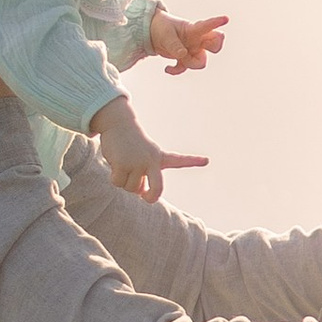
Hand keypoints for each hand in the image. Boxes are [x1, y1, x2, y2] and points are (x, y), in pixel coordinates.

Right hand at [92, 98, 207, 202]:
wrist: (118, 125)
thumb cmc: (132, 145)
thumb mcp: (143, 159)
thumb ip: (146, 177)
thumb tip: (142, 193)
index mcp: (160, 158)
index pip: (179, 160)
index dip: (193, 161)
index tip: (206, 160)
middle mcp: (152, 160)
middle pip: (157, 189)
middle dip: (151, 197)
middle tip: (145, 197)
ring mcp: (138, 163)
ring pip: (132, 188)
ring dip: (125, 183)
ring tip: (124, 166)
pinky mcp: (123, 164)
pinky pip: (118, 183)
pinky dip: (114, 179)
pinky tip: (115, 164)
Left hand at [149, 9, 228, 75]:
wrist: (153, 33)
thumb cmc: (162, 28)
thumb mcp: (166, 34)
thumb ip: (174, 44)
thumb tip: (182, 54)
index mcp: (193, 29)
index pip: (207, 26)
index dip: (217, 22)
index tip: (226, 19)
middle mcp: (197, 40)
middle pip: (215, 45)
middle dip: (215, 48)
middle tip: (206, 47)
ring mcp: (193, 50)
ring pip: (201, 62)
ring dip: (190, 64)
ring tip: (177, 58)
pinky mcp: (185, 59)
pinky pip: (186, 68)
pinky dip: (177, 70)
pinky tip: (167, 68)